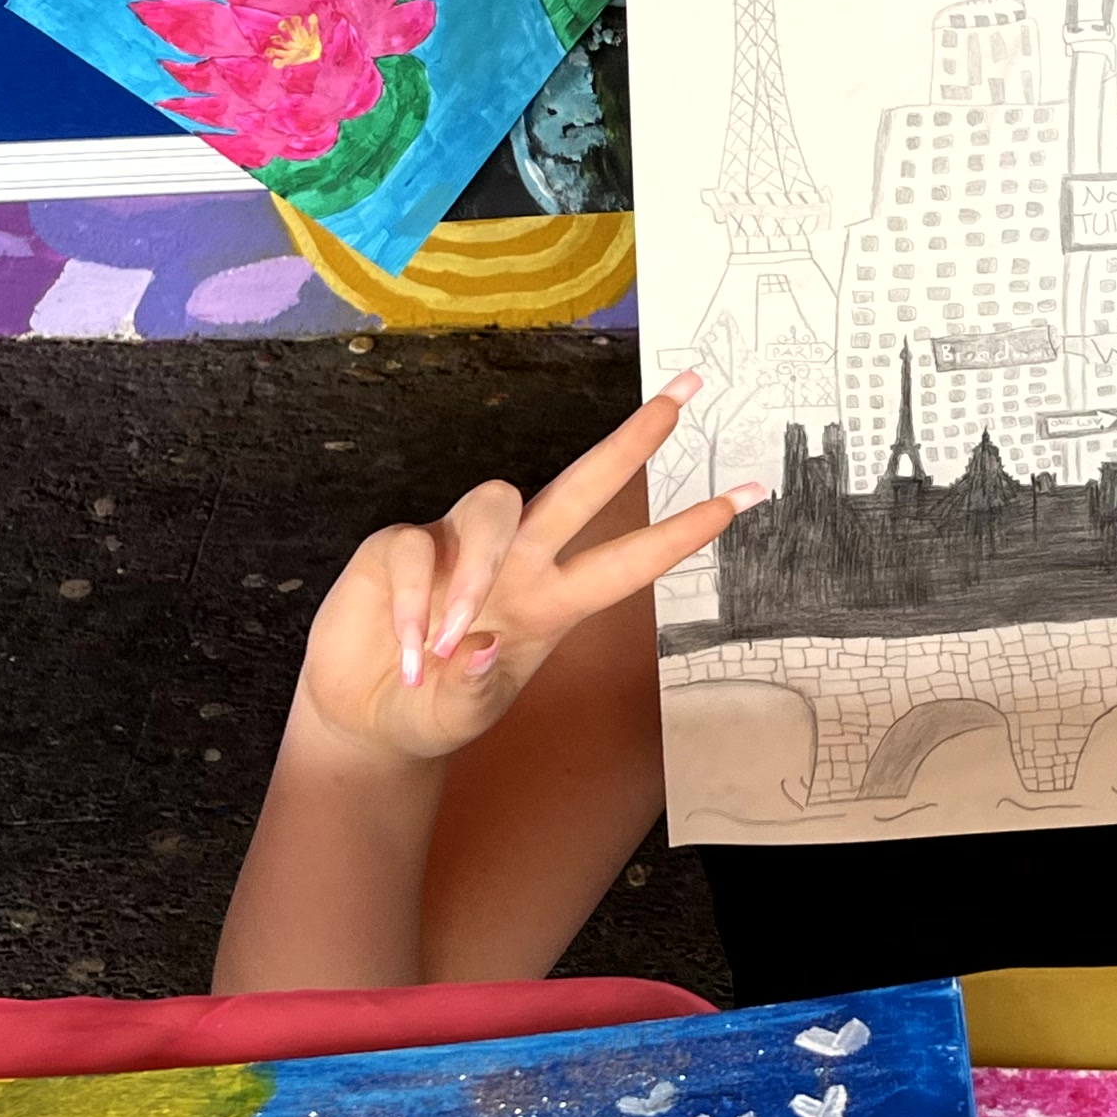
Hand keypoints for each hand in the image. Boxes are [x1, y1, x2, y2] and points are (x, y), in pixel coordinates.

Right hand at [294, 372, 761, 767]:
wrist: (368, 719)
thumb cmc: (434, 712)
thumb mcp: (464, 718)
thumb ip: (474, 691)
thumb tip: (478, 646)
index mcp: (553, 603)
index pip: (631, 559)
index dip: (687, 529)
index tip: (747, 495)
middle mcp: (517, 562)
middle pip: (584, 485)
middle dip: (634, 440)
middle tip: (684, 397)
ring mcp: (459, 545)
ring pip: (496, 504)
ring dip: (476, 567)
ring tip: (446, 640)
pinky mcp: (399, 546)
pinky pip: (415, 549)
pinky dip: (412, 604)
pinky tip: (406, 651)